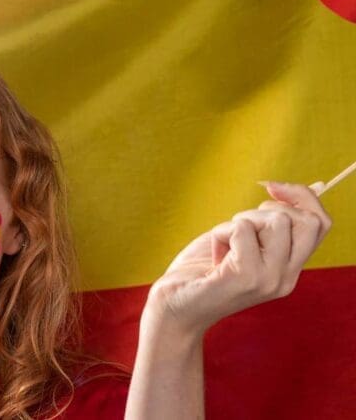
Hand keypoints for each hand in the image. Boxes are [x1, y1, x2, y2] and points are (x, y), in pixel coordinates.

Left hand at [146, 181, 332, 336]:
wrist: (175, 309)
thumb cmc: (202, 272)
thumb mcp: (243, 244)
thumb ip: (268, 225)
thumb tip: (297, 187)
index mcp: (290, 270)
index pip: (320, 224)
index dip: (303, 197)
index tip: (273, 188)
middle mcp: (286, 278)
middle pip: (307, 220)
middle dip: (271, 207)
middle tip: (241, 222)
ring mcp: (269, 279)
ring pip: (276, 220)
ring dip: (241, 220)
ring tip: (224, 242)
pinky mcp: (246, 276)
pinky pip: (242, 229)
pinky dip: (221, 232)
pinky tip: (214, 254)